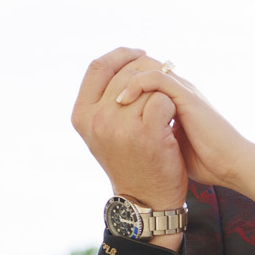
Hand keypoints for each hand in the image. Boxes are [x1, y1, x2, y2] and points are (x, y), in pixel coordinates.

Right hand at [73, 48, 187, 208]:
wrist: (146, 199)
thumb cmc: (130, 163)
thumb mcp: (103, 133)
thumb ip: (104, 103)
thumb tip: (119, 66)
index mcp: (82, 115)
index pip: (97, 67)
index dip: (120, 55)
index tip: (140, 54)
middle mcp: (97, 119)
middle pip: (126, 73)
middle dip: (148, 73)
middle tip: (165, 81)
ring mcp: (120, 125)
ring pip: (147, 86)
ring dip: (162, 93)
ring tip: (167, 109)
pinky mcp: (146, 132)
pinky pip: (162, 99)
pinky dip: (172, 106)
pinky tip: (173, 120)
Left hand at [96, 56, 254, 191]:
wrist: (232, 166)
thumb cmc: (206, 162)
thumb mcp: (168, 145)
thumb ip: (151, 134)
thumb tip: (128, 140)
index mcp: (173, 97)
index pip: (140, 72)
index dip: (118, 78)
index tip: (102, 99)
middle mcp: (177, 88)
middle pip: (138, 63)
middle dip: (114, 74)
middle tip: (98, 95)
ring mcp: (183, 89)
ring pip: (144, 66)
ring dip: (121, 78)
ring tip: (109, 100)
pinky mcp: (187, 97)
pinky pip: (156, 78)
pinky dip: (136, 86)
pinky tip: (122, 102)